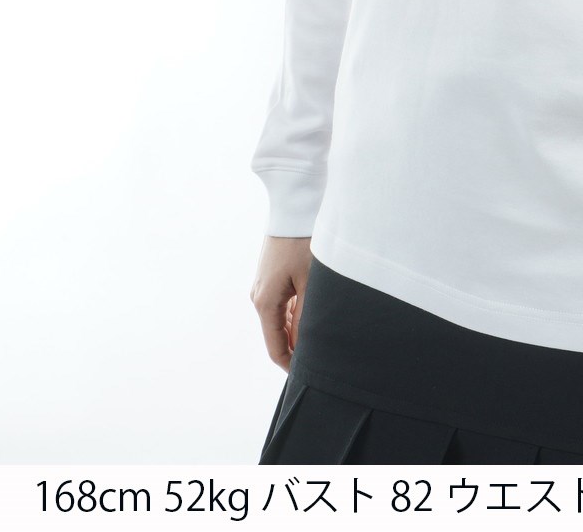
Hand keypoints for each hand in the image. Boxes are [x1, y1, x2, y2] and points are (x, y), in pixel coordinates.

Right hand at [251, 235, 312, 370]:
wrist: (293, 207)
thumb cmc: (304, 242)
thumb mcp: (311, 282)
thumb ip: (306, 317)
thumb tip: (304, 347)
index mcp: (265, 303)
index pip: (275, 347)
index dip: (291, 365)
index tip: (309, 375)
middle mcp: (259, 297)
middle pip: (277, 334)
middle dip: (296, 348)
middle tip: (323, 358)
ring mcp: (263, 285)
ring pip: (280, 319)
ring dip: (297, 329)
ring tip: (323, 338)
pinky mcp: (271, 275)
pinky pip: (282, 303)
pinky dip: (296, 313)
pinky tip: (314, 313)